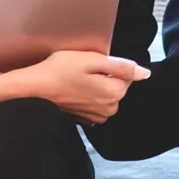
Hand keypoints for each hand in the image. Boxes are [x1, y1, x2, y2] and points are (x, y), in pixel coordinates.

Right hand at [2, 51, 150, 124]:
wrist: (34, 89)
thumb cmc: (59, 71)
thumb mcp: (91, 59)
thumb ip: (121, 66)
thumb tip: (145, 73)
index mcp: (114, 93)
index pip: (126, 74)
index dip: (109, 65)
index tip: (91, 64)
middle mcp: (109, 108)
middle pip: (117, 85)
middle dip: (104, 76)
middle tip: (82, 70)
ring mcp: (98, 116)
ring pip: (107, 94)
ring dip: (96, 85)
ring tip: (76, 80)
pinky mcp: (87, 118)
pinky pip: (97, 103)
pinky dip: (89, 95)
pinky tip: (74, 90)